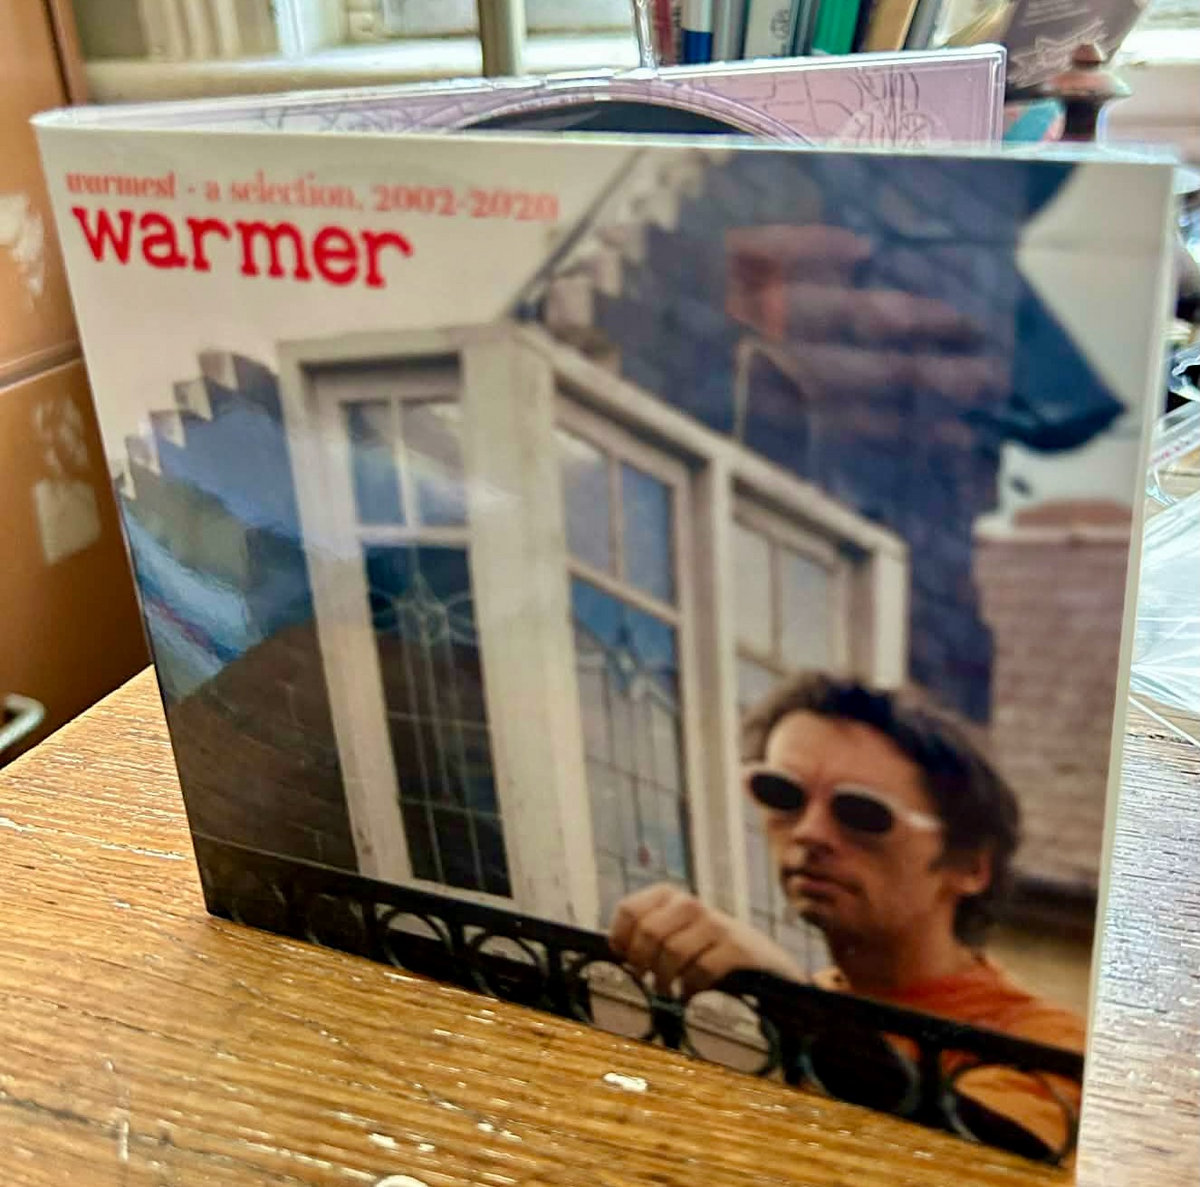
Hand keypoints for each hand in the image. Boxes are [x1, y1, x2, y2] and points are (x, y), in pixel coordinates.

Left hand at [608, 883, 805, 995]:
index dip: (621, 940)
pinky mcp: (739, 948)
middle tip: (650, 981)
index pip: (629, 910)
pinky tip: (694, 994)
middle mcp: (692, 904)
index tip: (627, 961)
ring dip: (667, 980)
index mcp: (670, 897)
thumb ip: (645, 937)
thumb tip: (609, 948)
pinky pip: (701, 969)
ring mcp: (717, 924)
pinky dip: (692, 988)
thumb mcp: (676, 936)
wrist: (766, 965)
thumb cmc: (708, 953)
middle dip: (644, 963)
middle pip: (649, 931)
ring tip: (670, 991)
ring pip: (672, 951)